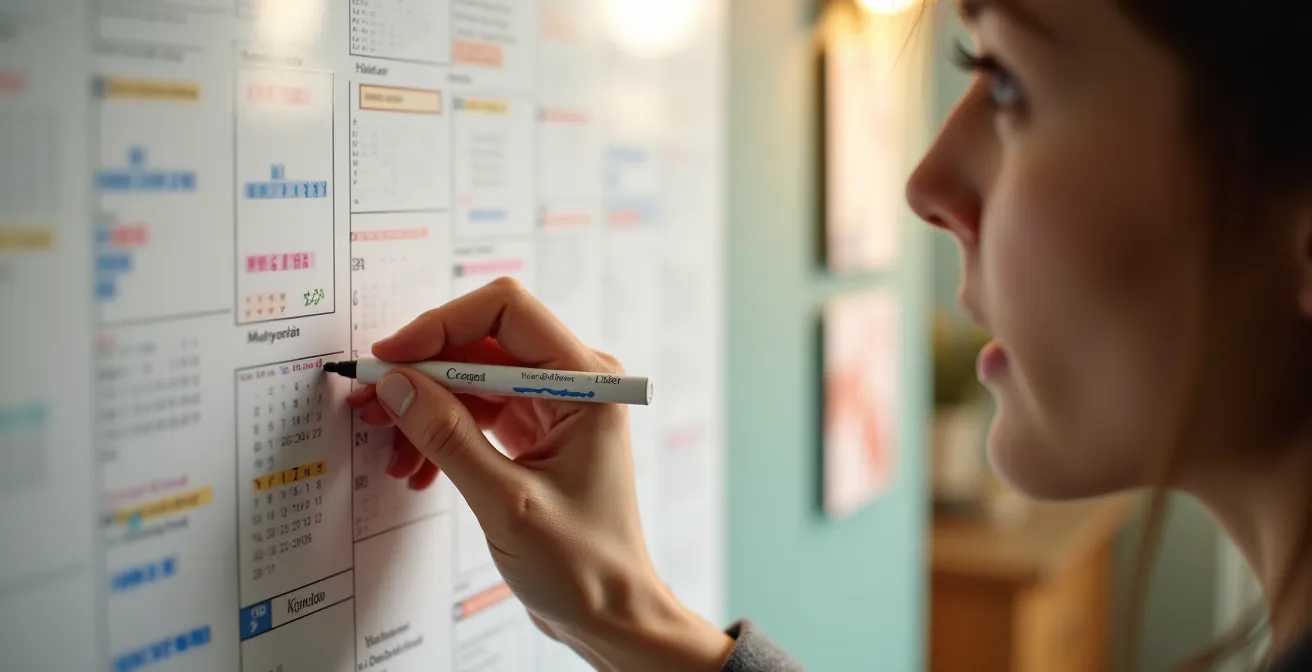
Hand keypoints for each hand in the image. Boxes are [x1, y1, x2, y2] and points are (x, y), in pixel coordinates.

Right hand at [346, 277, 733, 671]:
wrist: (611, 613)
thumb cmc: (584, 565)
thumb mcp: (507, 502)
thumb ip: (449, 437)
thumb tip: (397, 384)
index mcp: (586, 382)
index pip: (506, 311)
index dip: (441, 325)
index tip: (391, 356)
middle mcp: (573, 382)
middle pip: (482, 342)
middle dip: (422, 371)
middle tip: (369, 401)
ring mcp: (552, 407)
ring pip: (471, 379)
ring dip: (424, 408)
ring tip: (389, 449)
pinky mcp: (534, 432)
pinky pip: (475, 413)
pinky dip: (441, 434)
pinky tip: (417, 468)